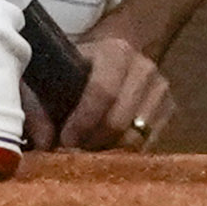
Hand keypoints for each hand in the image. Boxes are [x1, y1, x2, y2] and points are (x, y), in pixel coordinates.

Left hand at [40, 30, 173, 151]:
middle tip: (75, 151)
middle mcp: (144, 68)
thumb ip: (37, 105)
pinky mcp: (169, 109)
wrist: (114, 55)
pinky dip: (126, 153)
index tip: (65, 140)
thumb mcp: (50, 77)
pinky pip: (148, 145)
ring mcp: (161, 89)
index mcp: (115, 51)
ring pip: (136, 138)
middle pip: (120, 121)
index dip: (83, 121)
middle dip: (94, 142)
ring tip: (89, 151)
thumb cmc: (76, 68)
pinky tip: (108, 149)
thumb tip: (44, 142)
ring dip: (110, 151)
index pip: (103, 91)